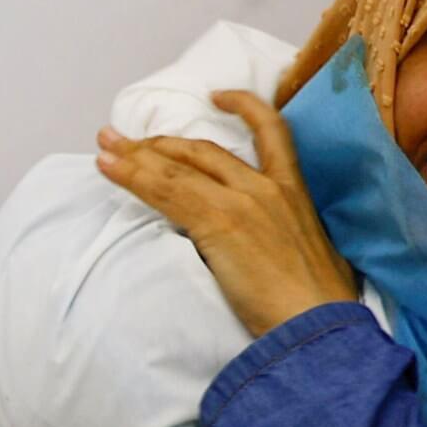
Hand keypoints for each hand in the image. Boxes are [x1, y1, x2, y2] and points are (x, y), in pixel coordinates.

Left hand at [95, 92, 358, 340]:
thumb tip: (268, 253)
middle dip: (163, 144)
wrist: (320, 330)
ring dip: (137, 157)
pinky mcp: (219, 223)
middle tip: (128, 141)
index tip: (216, 97)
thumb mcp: (316, 262)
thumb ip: (288, 242)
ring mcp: (243, 202)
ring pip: (180, 168)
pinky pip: (167, 192)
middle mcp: (269, 187)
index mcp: (296, 193)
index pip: (271, 131)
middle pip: (205, 151)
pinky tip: (109, 169)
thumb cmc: (320, 310)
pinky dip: (133, 178)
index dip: (242, 105)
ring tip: (106, 150)